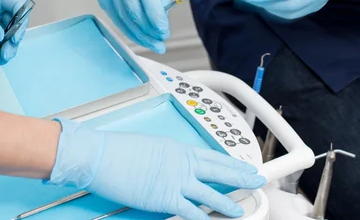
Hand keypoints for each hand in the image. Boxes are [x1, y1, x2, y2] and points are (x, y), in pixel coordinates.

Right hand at [49, 119, 265, 219]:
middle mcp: (182, 163)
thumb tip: (172, 164)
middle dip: (241, 177)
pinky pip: (190, 212)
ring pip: (210, 194)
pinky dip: (204, 218)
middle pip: (220, 171)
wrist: (103, 154)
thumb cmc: (119, 149)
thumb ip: (168, 157)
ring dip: (228, 203)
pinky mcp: (165, 198)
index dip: (232, 163)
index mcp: (180, 149)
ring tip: (241, 208)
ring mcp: (176, 181)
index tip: (244, 166)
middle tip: (257, 180)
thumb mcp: (151, 146)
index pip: (213, 157)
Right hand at [96, 0, 176, 53]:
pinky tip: (139, 36)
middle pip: (132, 8)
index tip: (164, 32)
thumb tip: (159, 23)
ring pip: (122, 16)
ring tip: (152, 43)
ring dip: (138, 34)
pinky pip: (115, 17)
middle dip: (148, 30)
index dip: (156, 17)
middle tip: (160, 42)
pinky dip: (128, 29)